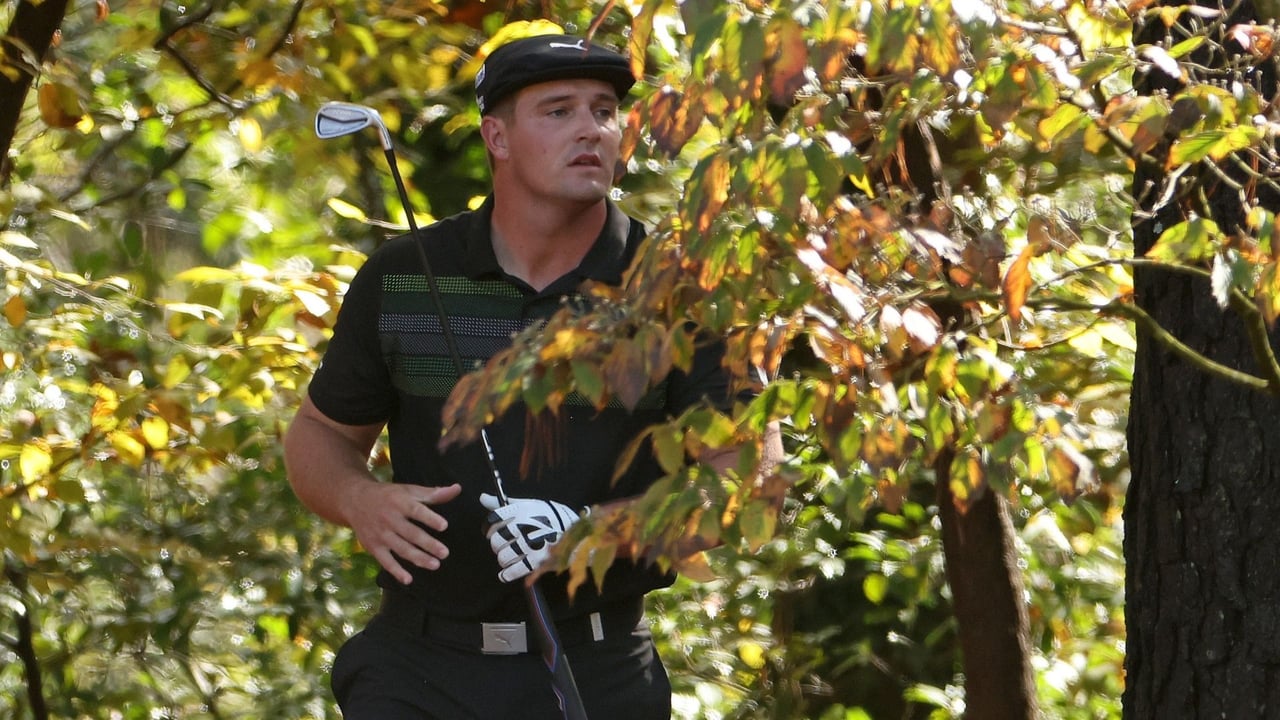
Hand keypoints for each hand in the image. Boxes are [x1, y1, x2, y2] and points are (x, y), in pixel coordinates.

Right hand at [345, 481, 462, 584]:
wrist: (355, 500)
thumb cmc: (388, 495)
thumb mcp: (409, 490)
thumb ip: (433, 493)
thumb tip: (457, 489)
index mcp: (400, 503)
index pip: (416, 511)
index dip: (430, 518)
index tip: (444, 526)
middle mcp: (390, 519)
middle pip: (411, 534)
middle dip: (428, 544)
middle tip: (444, 553)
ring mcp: (381, 534)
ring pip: (401, 549)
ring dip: (418, 558)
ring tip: (435, 565)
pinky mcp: (374, 547)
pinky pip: (385, 561)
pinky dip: (396, 571)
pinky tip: (408, 579)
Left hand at [480, 494, 583, 582]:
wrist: (578, 534)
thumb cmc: (552, 517)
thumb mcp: (532, 505)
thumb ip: (505, 503)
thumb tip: (482, 497)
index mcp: (522, 510)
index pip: (492, 520)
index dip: (488, 528)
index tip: (490, 532)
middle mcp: (524, 526)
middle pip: (496, 540)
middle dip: (498, 545)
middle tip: (504, 546)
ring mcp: (530, 545)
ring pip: (502, 557)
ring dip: (504, 559)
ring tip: (511, 557)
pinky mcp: (536, 562)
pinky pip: (512, 572)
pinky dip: (506, 574)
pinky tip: (506, 574)